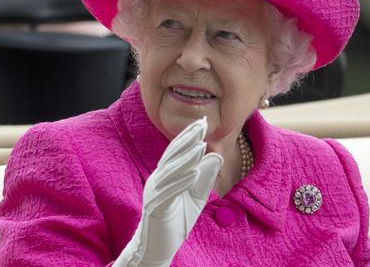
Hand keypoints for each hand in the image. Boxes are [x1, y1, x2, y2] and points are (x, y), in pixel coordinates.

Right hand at [114, 117, 222, 266]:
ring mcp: (154, 193)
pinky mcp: (156, 207)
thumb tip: (216, 154)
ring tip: (200, 145)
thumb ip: (205, 177)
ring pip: (171, 171)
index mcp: (165, 175)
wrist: (158, 247)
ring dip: (186, 158)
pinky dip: (182, 182)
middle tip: (201, 124)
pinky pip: (169, 192)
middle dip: (187, 139)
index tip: (203, 121)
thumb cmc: (176, 221)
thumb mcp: (197, 197)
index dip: (188, 136)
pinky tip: (193, 173)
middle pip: (172, 155)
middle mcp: (157, 179)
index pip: (177, 151)